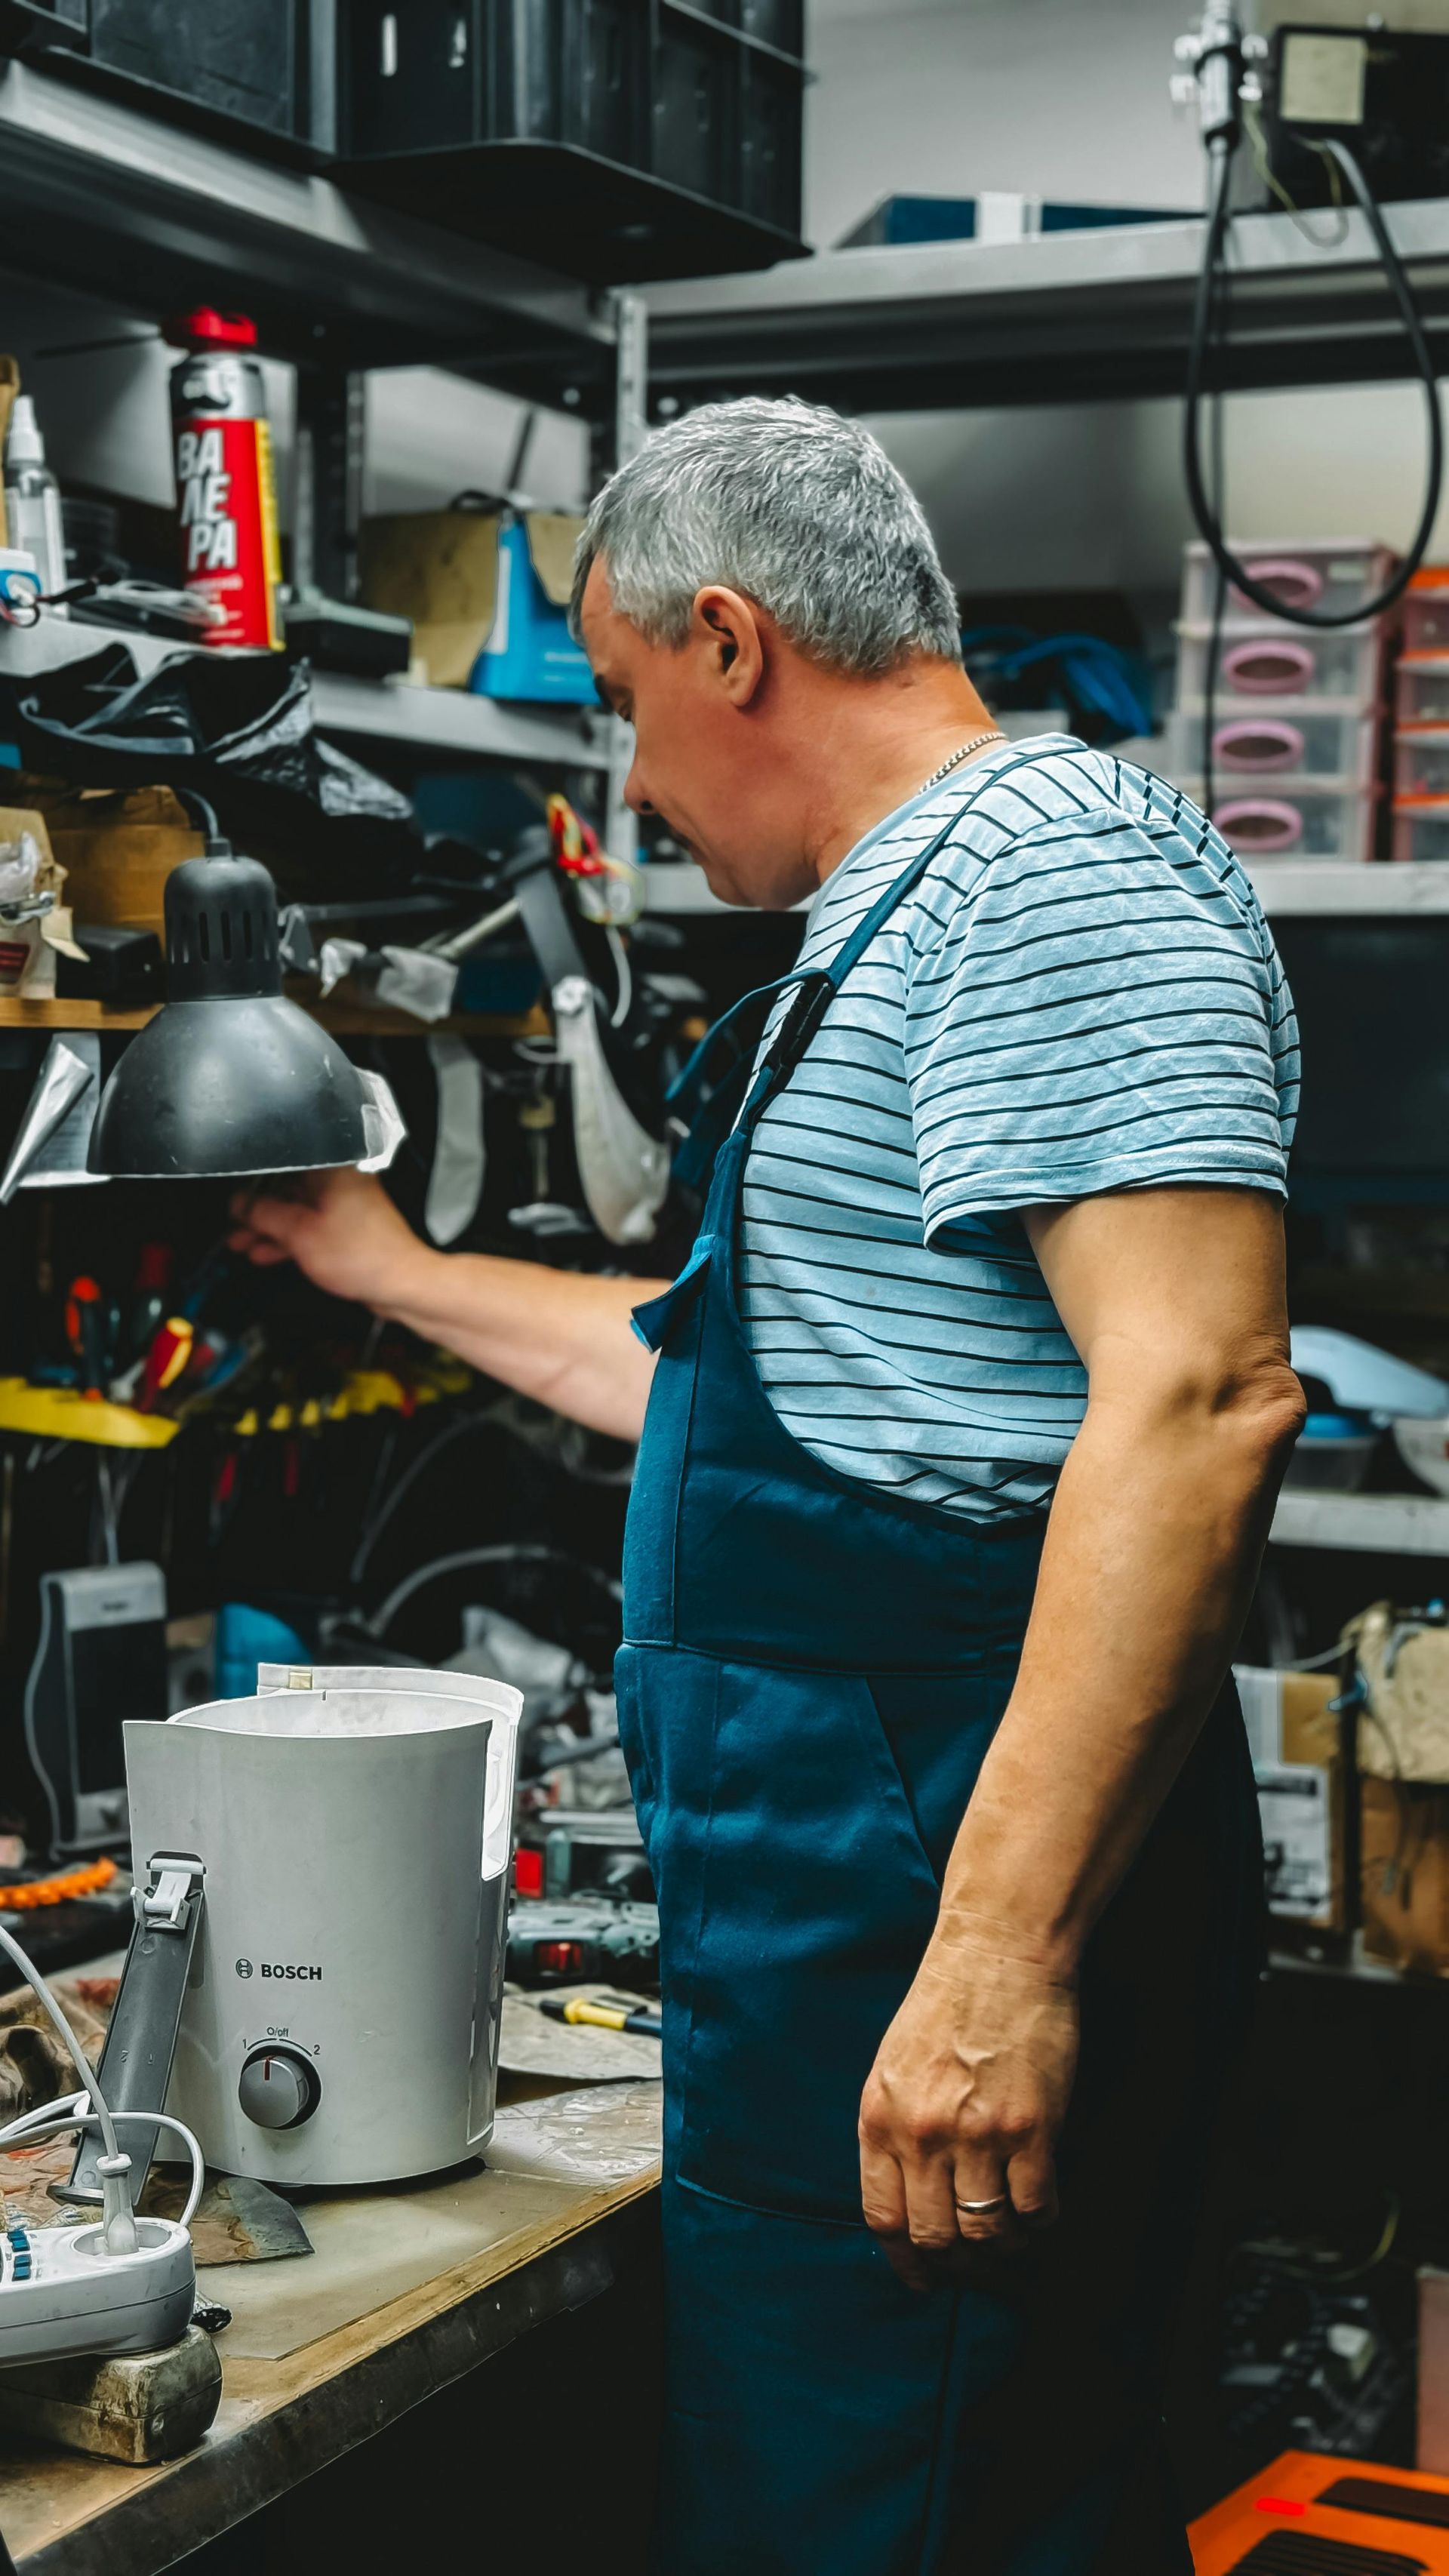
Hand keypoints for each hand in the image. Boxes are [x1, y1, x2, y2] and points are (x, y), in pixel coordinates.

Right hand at [227, 1166, 427, 1311]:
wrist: (400, 1284)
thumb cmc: (364, 1256)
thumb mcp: (299, 1233)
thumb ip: (264, 1215)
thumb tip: (240, 1204)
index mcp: (332, 1169)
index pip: (282, 1165)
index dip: (252, 1183)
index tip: (235, 1201)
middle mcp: (340, 1180)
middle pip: (287, 1189)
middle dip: (258, 1212)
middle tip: (235, 1227)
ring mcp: (344, 1204)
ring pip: (297, 1211)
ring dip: (269, 1229)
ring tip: (242, 1243)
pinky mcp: (347, 1227)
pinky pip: (310, 1227)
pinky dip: (289, 1239)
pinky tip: (266, 1252)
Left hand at [858, 1933, 1078, 2291]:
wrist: (998, 1951)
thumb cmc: (947, 2003)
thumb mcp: (894, 2066)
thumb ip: (895, 2130)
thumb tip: (911, 2197)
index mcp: (879, 2117)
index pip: (883, 2218)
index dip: (906, 2261)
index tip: (924, 2279)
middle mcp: (922, 2133)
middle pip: (935, 2237)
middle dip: (958, 2264)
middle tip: (978, 2264)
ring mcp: (977, 2133)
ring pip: (987, 2231)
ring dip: (1003, 2248)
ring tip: (1013, 2238)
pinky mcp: (1031, 2128)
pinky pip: (1035, 2206)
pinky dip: (1040, 2222)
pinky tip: (1042, 2211)